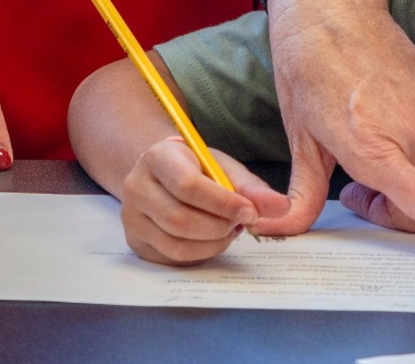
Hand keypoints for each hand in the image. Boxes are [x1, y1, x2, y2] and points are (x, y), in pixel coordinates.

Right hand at [121, 138, 292, 266]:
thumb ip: (251, 187)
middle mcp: (135, 186)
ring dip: (213, 243)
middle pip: (180, 219)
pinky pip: (173, 258)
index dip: (223, 203)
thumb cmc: (196, 169)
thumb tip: (282, 207)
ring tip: (228, 230)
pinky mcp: (136, 241)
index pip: (187, 186)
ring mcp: (131, 216)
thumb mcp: (222, 168)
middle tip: (240, 223)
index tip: (250, 212)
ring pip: (176, 244)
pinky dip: (201, 253)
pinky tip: (212, 239)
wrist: (162, 177)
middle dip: (219, 227)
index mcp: (157, 157)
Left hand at [262, 0, 414, 266]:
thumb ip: (301, 194)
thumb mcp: (299, 136)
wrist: (327, 3)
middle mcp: (408, 129)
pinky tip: (375, 105)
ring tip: (359, 137)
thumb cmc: (305, 67)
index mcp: (373, 147)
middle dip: (392, 205)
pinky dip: (406, 130)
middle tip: (352, 190)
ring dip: (400, 166)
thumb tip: (281, 228)